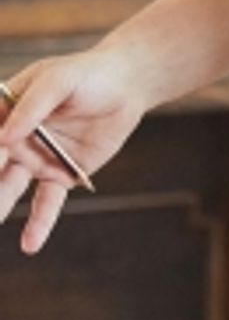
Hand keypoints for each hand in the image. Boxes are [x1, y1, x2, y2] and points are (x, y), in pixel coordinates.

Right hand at [0, 50, 146, 254]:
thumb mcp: (58, 79)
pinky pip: (46, 202)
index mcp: (4, 111)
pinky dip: (39, 223)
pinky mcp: (60, 174)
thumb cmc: (86, 74)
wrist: (126, 86)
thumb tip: (4, 136)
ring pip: (10, 188)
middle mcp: (14, 139)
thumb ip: (32, 106)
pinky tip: (30, 245)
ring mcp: (36, 158)